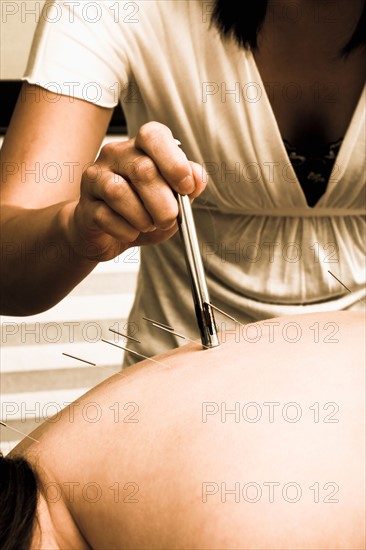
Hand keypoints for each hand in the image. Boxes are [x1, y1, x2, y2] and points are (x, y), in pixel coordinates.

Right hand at [69, 122, 206, 260]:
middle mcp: (115, 155)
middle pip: (143, 170)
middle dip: (164, 204)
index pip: (154, 135)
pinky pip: (105, 217)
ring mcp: (95, 178)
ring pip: (119, 192)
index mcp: (140, 147)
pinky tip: (130, 232)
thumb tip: (197, 177)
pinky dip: (126, 231)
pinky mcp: (84, 205)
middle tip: (168, 219)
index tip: (186, 188)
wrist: (106, 234)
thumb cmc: (142, 211)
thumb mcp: (172, 198)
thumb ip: (188, 185)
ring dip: (142, 218)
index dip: (175, 163)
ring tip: (147, 225)